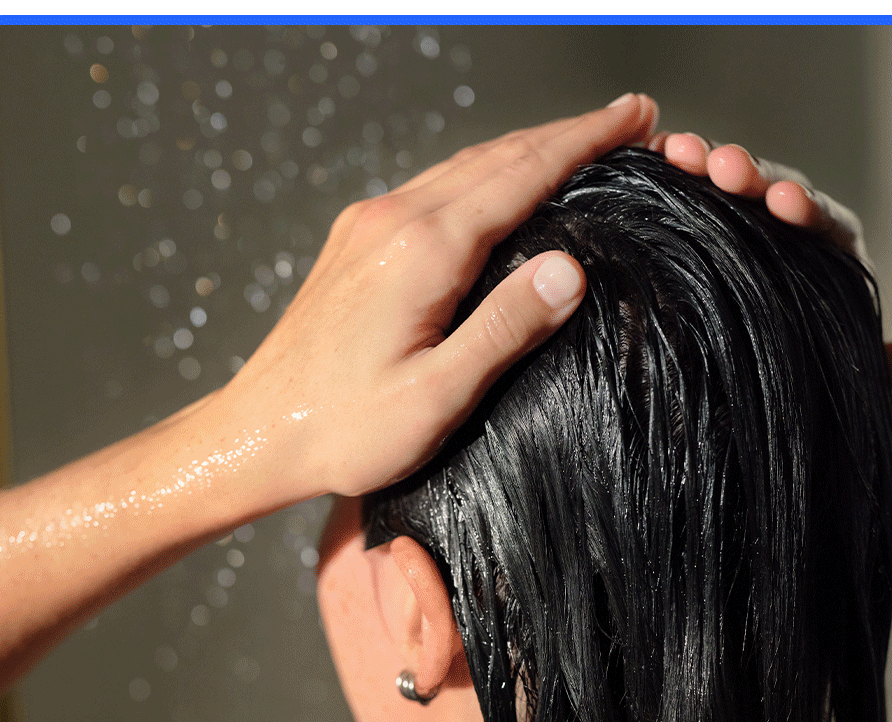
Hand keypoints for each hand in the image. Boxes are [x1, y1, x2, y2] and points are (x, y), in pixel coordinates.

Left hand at [220, 95, 659, 500]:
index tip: (635, 117)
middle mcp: (392, 221)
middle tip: (626, 119)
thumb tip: (569, 270)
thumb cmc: (346, 431)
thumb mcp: (437, 396)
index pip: (522, 174)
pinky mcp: (354, 244)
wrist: (257, 435)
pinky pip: (432, 189)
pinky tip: (499, 186)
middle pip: (496, 157)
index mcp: (422, 252)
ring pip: (462, 167)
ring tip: (577, 144)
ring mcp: (368, 227)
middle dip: (566, 134)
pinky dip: (482, 175)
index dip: (585, 141)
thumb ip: (504, 330)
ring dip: (526, 150)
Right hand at [648, 133, 891, 411]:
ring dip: (705, 166)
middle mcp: (797, 239)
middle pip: (777, 193)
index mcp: (836, 265)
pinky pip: (695, 201)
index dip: (808, 210)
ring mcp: (749, 235)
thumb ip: (884, 379)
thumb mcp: (855, 389)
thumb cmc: (822, 386)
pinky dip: (675, 179)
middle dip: (751, 175)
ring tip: (674, 151)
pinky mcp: (708, 240)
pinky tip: (652, 157)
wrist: (774, 397)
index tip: (784, 201)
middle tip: (719, 164)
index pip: (828, 226)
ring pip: (732, 192)